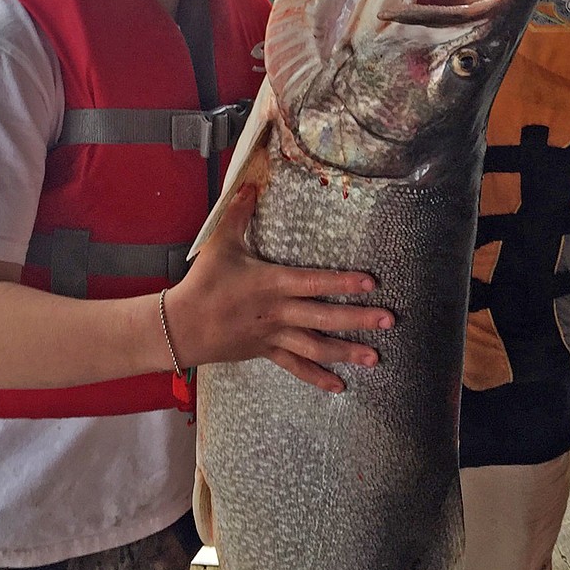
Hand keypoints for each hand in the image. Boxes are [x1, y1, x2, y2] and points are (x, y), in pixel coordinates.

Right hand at [167, 186, 392, 393]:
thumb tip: (249, 182)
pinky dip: (317, 378)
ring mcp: (274, 335)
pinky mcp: (267, 352)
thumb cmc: (203, 283)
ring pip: (315, 347)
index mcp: (272, 284)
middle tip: (388, 321)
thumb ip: (238, 212)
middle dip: (358, 319)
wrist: (181, 326)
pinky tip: (340, 387)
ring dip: (346, 352)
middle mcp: (278, 312)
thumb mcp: (220, 243)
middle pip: (324, 317)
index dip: (343, 282)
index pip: (314, 282)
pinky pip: (296, 367)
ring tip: (375, 358)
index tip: (371, 283)